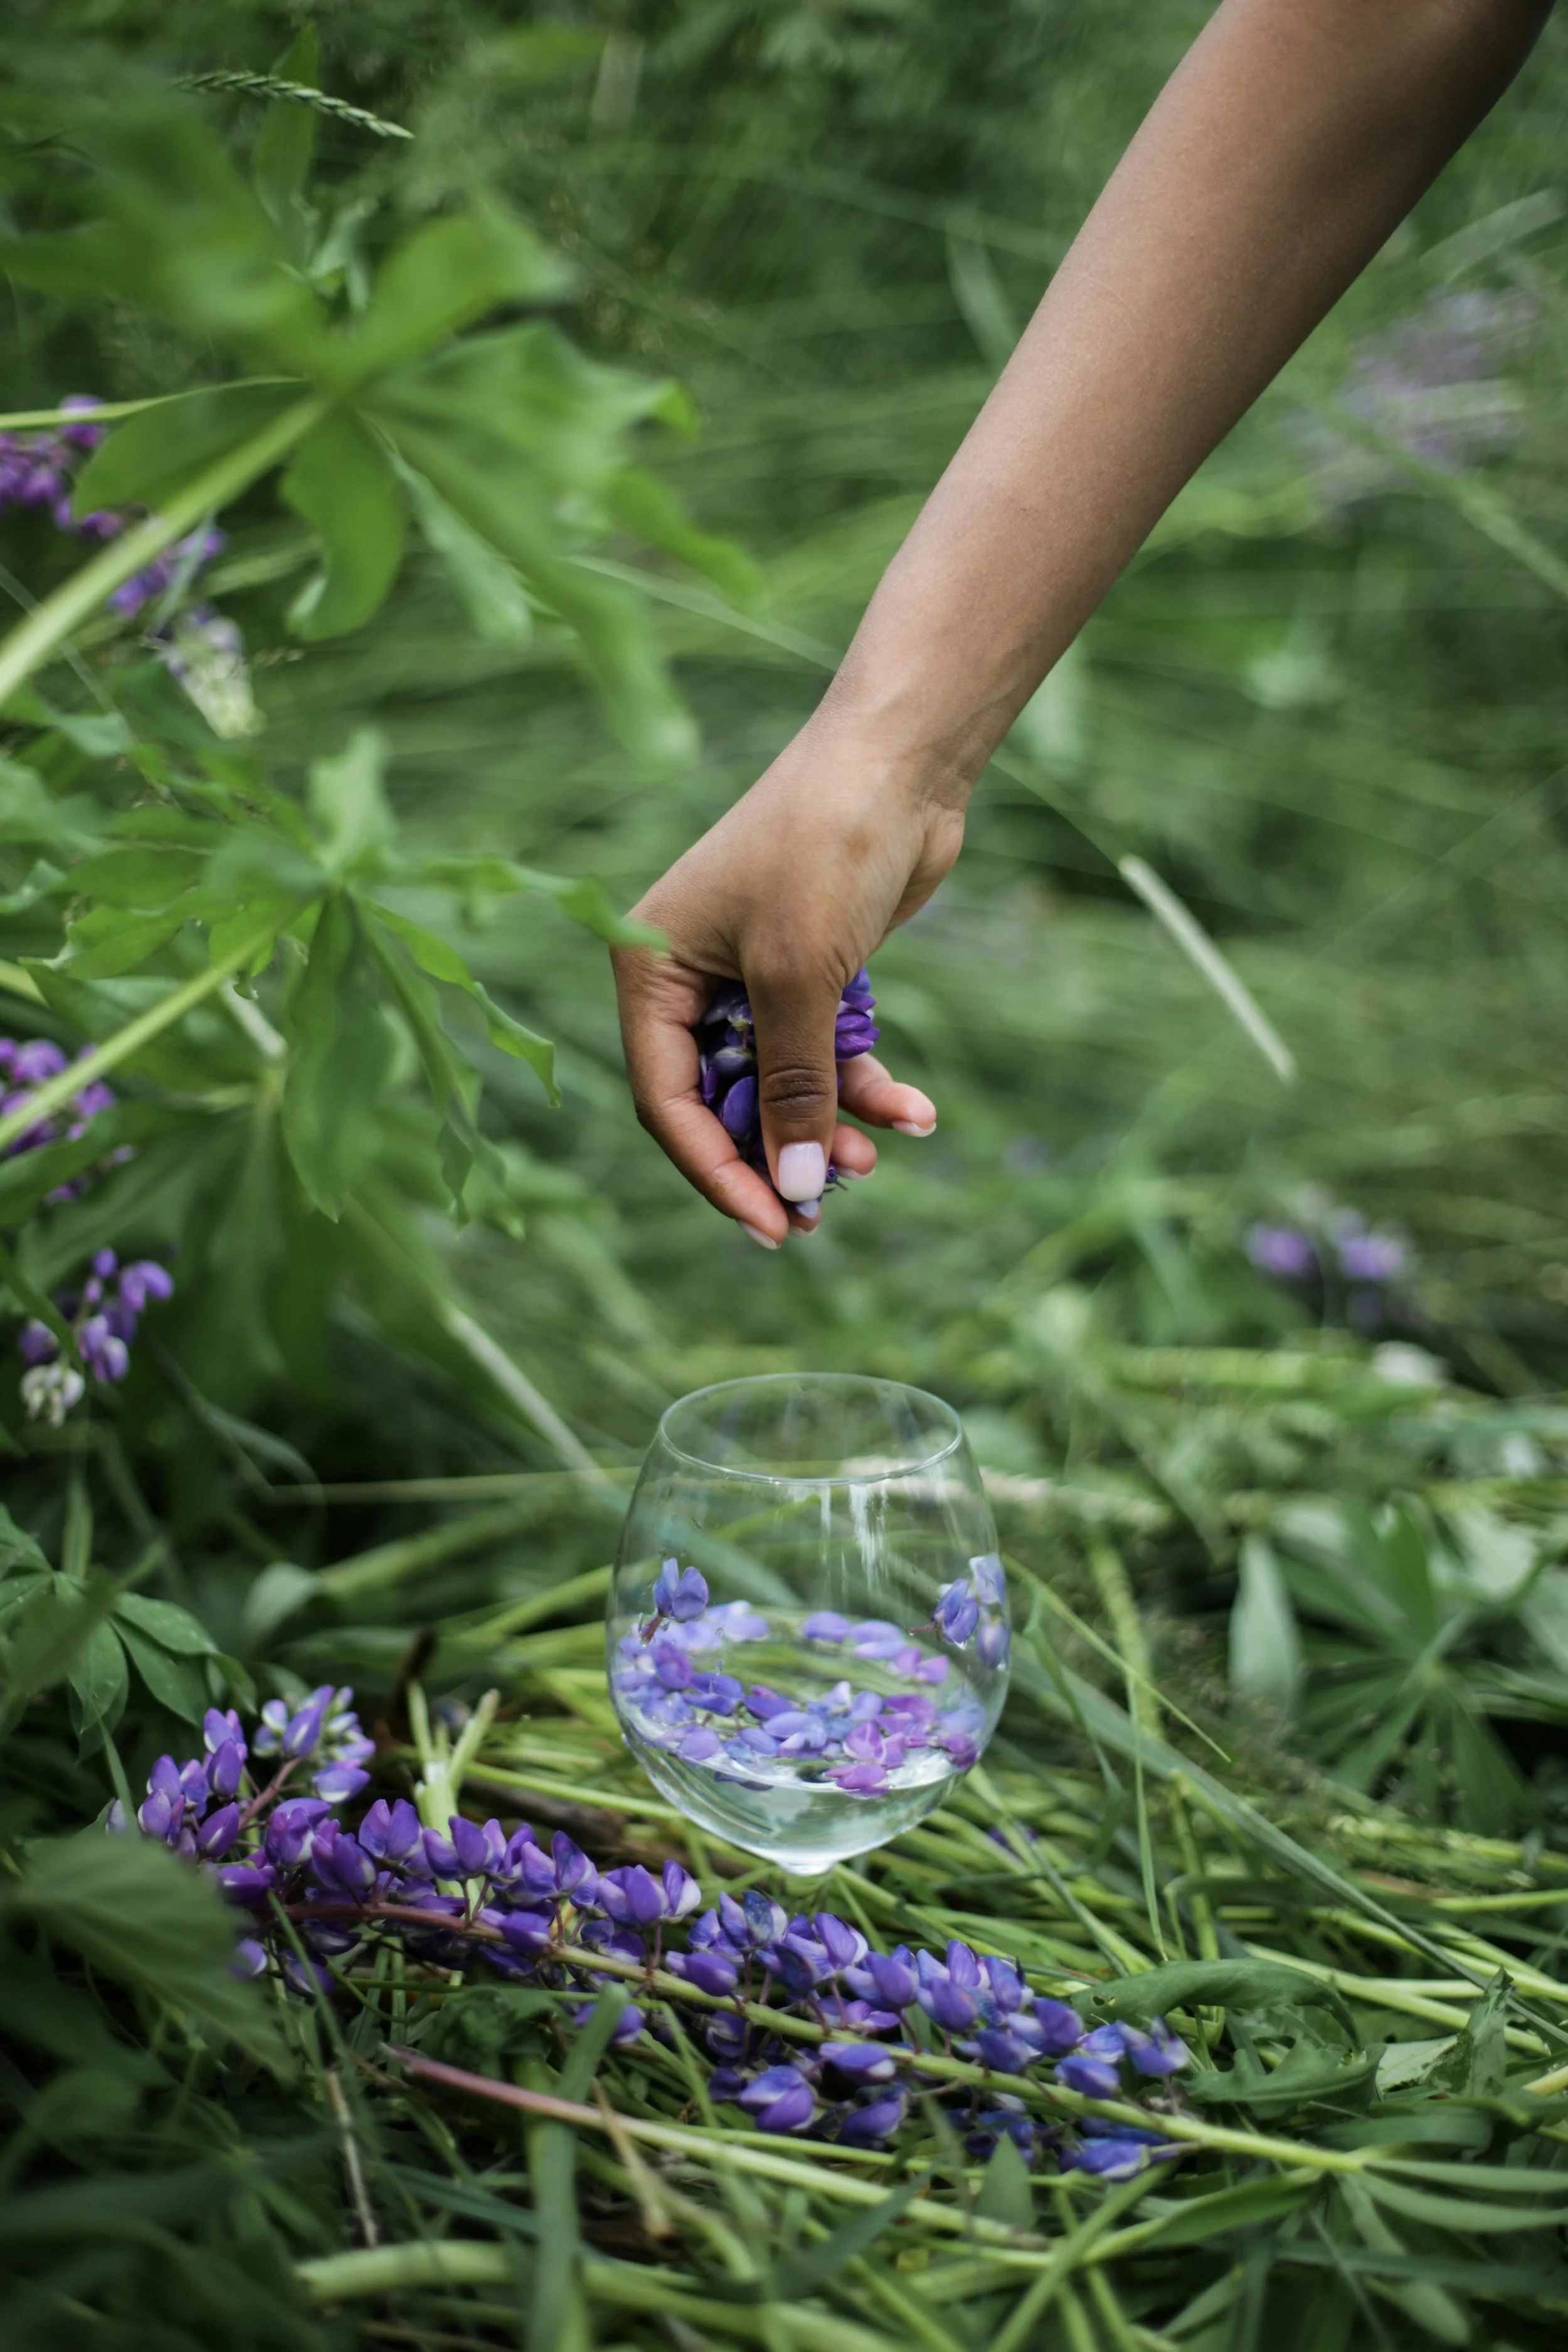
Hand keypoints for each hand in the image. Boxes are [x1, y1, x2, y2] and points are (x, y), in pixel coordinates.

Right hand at [612, 713, 963, 1243]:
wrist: (901, 759)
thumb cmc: (824, 849)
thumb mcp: (799, 978)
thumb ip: (793, 1087)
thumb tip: (795, 1186)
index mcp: (650, 972)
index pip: (668, 1099)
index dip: (717, 1171)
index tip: (771, 1227)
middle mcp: (690, 978)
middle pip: (723, 1101)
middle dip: (776, 1153)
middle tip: (820, 1215)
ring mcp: (752, 975)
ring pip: (782, 1082)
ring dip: (829, 1124)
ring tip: (875, 1154)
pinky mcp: (812, 971)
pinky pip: (827, 1050)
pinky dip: (866, 1083)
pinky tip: (914, 1113)